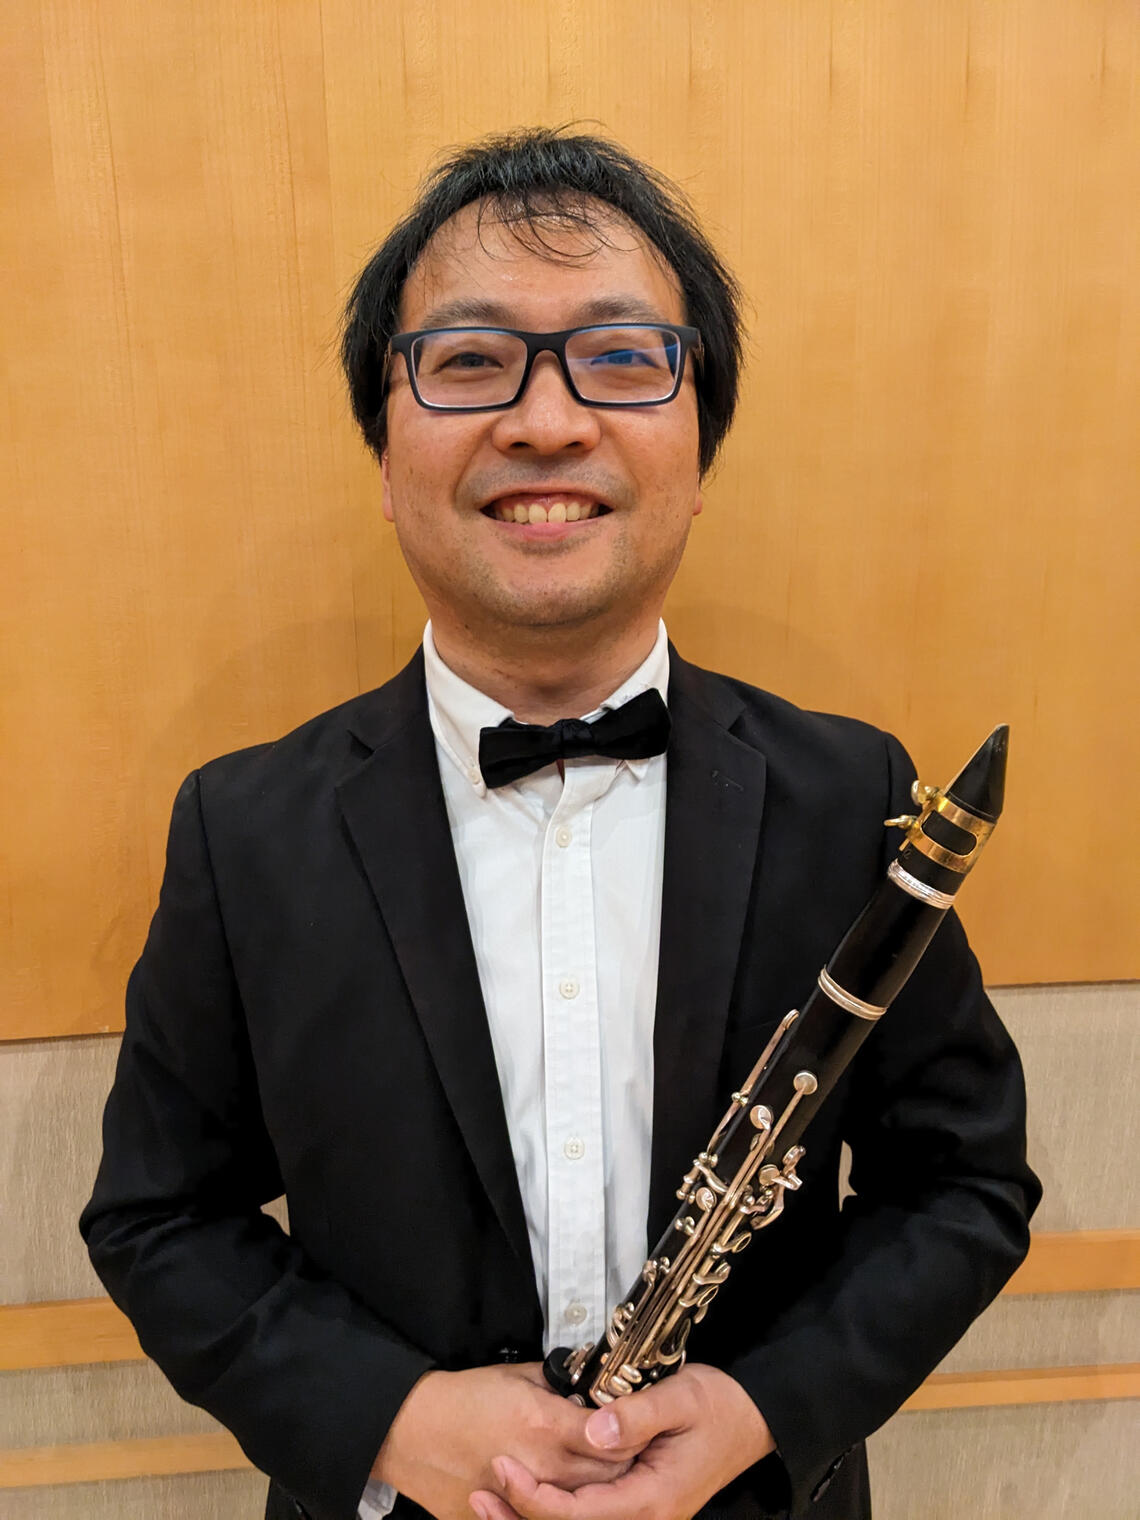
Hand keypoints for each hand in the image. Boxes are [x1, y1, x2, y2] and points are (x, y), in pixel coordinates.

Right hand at [372, 1363, 637, 1519]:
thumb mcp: (517, 1374)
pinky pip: (543, 1518)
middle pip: (608, 1476)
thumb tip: (585, 1384)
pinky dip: (559, 1505)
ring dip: (596, 1488)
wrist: (412, 1430)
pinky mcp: (501, 1518)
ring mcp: (524, 1497)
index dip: (631, 1431)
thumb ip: (558, 1382)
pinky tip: (560, 1490)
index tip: (637, 1424)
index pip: (613, 1437)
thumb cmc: (461, 1398)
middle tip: (630, 1449)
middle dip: (624, 1462)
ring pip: (582, 1502)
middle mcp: (542, 1466)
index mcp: (547, 1425)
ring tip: (596, 1473)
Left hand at [469, 1363, 774, 1519]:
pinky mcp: (637, 1506)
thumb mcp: (680, 1398)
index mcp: (652, 1499)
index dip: (536, 1499)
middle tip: (478, 1492)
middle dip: (521, 1515)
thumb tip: (592, 1430)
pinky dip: (554, 1512)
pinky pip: (589, 1518)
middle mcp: (645, 1518)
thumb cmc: (718, 1406)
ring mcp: (642, 1516)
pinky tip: (526, 1497)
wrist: (753, 1420)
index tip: (503, 1469)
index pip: (580, 1515)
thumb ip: (636, 1415)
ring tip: (486, 1500)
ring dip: (532, 1516)